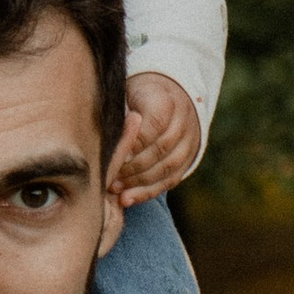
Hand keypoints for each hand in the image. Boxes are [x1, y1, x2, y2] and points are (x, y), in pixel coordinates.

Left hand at [111, 74, 201, 210]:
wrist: (164, 95)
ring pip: (167, 167)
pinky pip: (170, 179)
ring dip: (139, 182)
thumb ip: (118, 114)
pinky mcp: (188, 158)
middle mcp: (183, 120)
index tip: (112, 156)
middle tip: (109, 177)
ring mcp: (189, 141)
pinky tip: (128, 199)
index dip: (132, 143)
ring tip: (115, 190)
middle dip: (132, 167)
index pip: (153, 125)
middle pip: (160, 149)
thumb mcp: (124, 94)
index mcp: (165, 100)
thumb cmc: (134, 96)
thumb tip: (104, 140)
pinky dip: (148, 192)